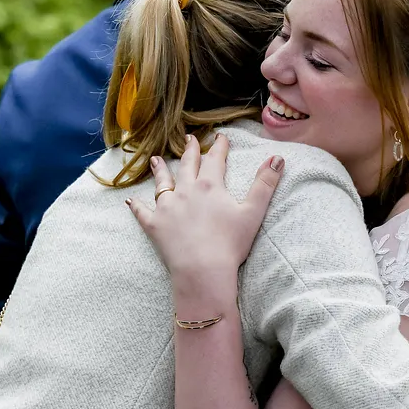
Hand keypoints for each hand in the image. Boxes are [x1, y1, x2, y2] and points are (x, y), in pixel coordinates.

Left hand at [127, 134, 283, 282]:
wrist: (202, 270)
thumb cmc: (230, 243)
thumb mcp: (253, 212)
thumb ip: (265, 184)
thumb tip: (277, 157)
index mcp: (210, 186)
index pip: (215, 160)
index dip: (219, 147)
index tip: (221, 137)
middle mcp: (186, 191)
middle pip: (188, 166)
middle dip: (190, 151)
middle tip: (189, 139)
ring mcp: (167, 207)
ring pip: (163, 183)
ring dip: (160, 170)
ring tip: (156, 160)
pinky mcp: (154, 225)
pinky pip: (142, 212)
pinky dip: (137, 206)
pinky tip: (131, 201)